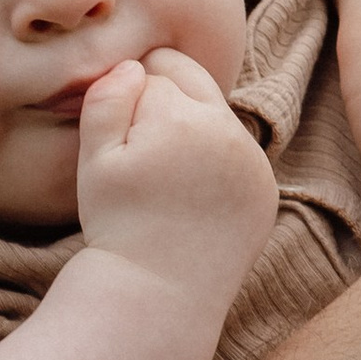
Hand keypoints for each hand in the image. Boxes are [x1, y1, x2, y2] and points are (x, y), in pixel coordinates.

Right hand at [76, 53, 275, 298]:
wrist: (158, 294)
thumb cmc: (117, 226)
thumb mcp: (94, 162)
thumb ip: (106, 100)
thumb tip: (133, 65)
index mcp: (181, 116)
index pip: (152, 73)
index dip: (125, 104)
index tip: (119, 146)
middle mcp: (228, 130)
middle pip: (192, 80)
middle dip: (164, 99)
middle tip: (141, 148)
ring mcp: (254, 160)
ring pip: (216, 115)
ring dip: (192, 128)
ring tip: (165, 176)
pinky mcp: (266, 188)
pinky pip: (238, 152)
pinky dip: (217, 162)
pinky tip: (193, 196)